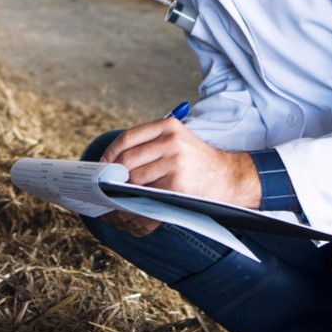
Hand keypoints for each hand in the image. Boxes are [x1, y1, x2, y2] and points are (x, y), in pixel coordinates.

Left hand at [98, 118, 259, 235]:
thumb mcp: (177, 140)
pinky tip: (134, 204)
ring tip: (117, 196)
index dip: (111, 153)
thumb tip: (113, 160)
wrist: (229, 177)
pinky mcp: (178, 185)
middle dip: (114, 175)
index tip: (103, 165)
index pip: (128, 138)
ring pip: (135, 179)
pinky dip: (137, 201)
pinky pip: (148, 194)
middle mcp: (171, 142)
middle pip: (128, 160)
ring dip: (123, 190)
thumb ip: (150, 144)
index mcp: (168, 126)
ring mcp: (175, 163)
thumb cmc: (197, 160)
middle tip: (107, 184)